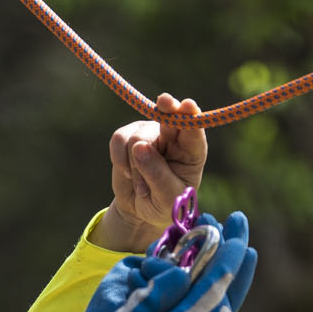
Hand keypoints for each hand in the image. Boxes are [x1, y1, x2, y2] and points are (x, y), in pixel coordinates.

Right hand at [86, 212, 255, 311]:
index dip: (230, 253)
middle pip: (227, 297)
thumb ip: (154, 291)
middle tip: (244, 242)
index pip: (216, 282)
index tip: (239, 231)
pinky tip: (213, 304)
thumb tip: (178, 273)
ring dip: (225, 294)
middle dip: (235, 267)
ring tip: (224, 272)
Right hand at [94, 93, 206, 250]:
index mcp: (192, 151)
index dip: (190, 115)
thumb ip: (158, 174)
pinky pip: (119, 140)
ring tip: (142, 185)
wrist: (140, 209)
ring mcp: (150, 133)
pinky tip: (127, 174)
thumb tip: (139, 146)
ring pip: (138, 137)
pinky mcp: (127, 136)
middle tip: (165, 102)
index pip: (193, 130)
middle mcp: (173, 137)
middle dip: (167, 107)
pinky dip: (119, 160)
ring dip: (135, 166)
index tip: (188, 105)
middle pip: (169, 116)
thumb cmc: (164, 205)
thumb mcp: (167, 197)